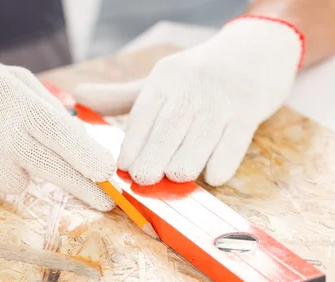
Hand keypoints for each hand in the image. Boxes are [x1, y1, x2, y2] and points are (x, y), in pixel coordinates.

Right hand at [0, 56, 115, 210]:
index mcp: (10, 99)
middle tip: (105, 203)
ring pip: (18, 184)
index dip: (87, 159)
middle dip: (82, 188)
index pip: (59, 135)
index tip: (109, 176)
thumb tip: (83, 140)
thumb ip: (47, 105)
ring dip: (14, 171)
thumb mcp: (11, 80)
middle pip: (49, 169)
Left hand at [73, 16, 303, 186]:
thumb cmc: (198, 74)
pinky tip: (213, 177)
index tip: (121, 168)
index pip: (143, 115)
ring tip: (175, 177)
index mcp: (166, 78)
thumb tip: (78, 95)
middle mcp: (192, 86)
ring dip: (184, 166)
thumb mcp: (161, 79)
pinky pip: (234, 144)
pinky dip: (222, 164)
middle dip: (153, 160)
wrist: (256, 48)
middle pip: (168, 131)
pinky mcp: (250, 110)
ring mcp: (222, 99)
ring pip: (198, 141)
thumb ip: (121, 95)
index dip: (132, 144)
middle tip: (143, 179)